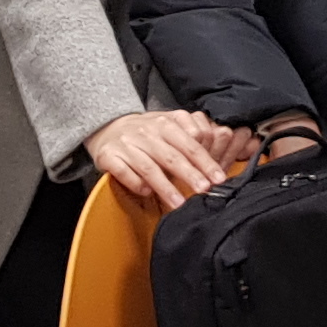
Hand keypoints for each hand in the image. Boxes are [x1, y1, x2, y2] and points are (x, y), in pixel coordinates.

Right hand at [88, 109, 234, 209]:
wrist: (109, 127)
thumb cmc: (148, 132)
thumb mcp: (171, 127)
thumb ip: (193, 139)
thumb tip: (218, 157)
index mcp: (166, 123)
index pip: (190, 143)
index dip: (205, 161)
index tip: (218, 178)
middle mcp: (146, 132)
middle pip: (172, 156)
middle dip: (190, 174)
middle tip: (204, 190)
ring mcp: (127, 144)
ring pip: (148, 167)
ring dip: (165, 187)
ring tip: (179, 204)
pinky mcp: (109, 156)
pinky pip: (124, 172)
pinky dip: (135, 183)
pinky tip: (146, 193)